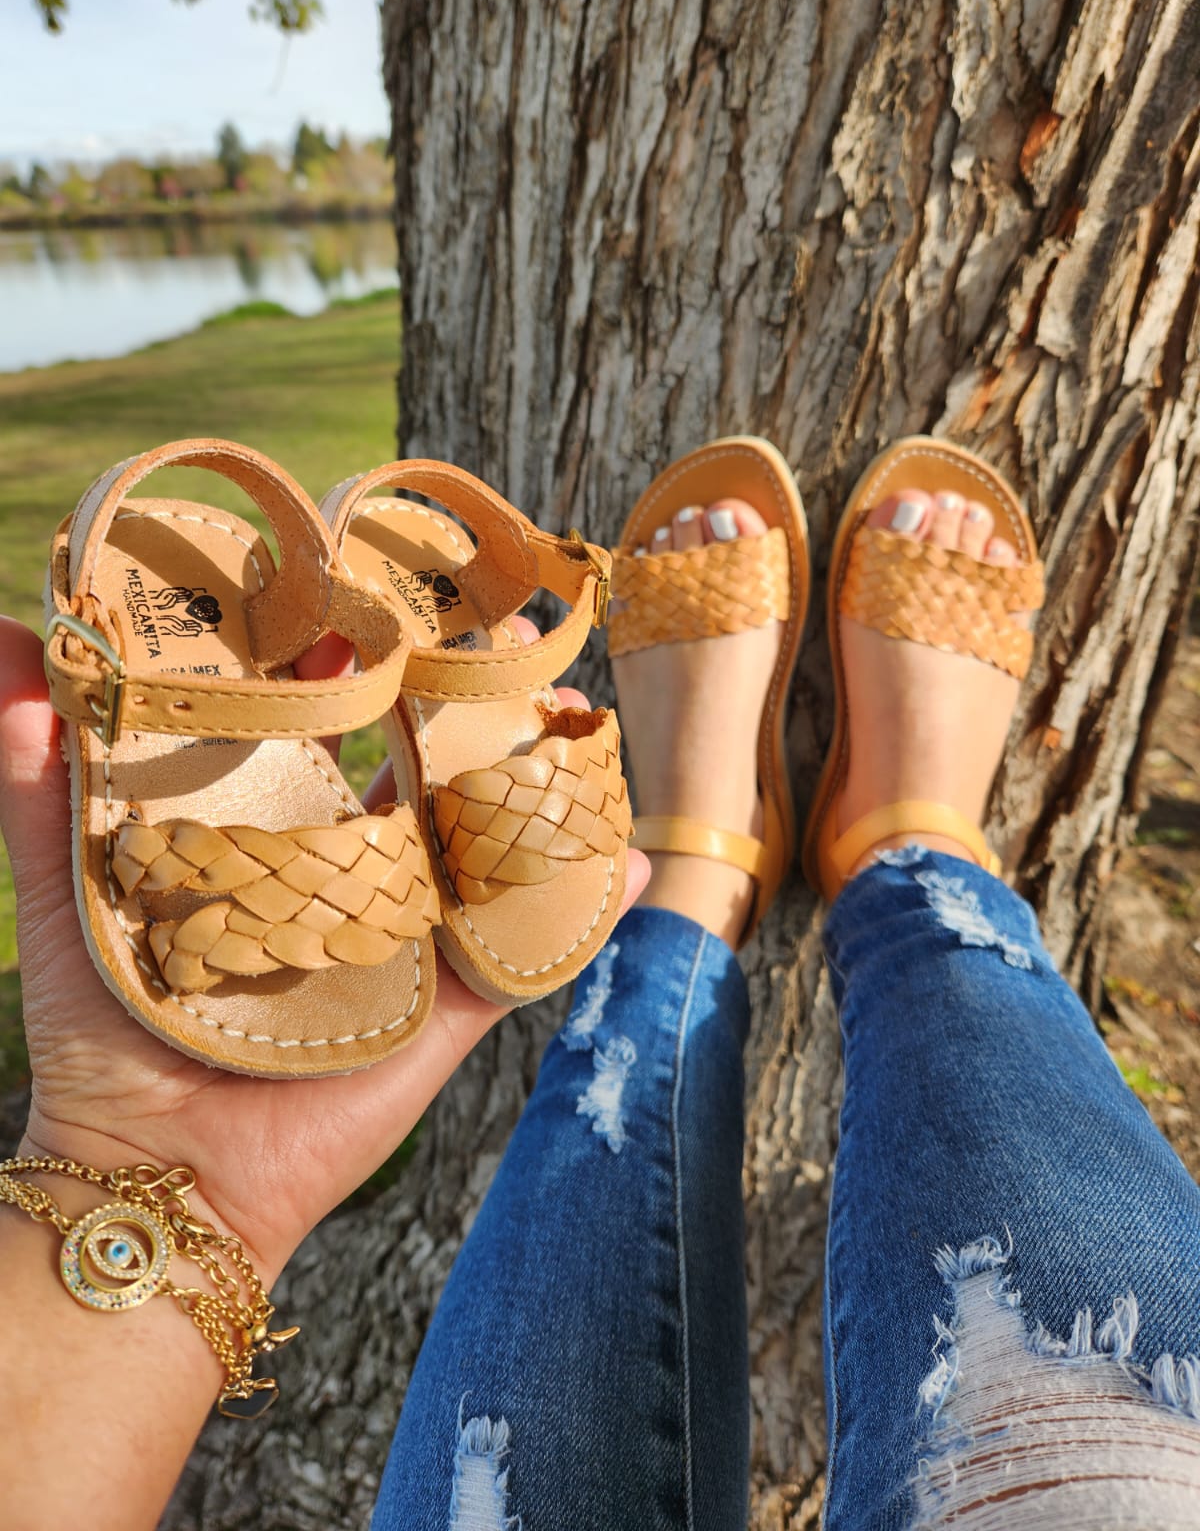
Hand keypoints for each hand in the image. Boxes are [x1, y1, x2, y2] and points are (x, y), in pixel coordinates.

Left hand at [0, 616, 647, 1281]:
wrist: (160, 1171)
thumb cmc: (108, 1027)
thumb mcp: (63, 886)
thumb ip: (31, 773)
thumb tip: (5, 639)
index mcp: (276, 836)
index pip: (333, 728)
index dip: (366, 662)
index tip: (389, 596)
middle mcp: (352, 877)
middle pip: (431, 770)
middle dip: (478, 701)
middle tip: (514, 635)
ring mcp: (411, 938)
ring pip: (492, 842)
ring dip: (542, 778)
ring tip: (581, 715)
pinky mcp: (451, 1008)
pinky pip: (530, 950)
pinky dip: (587, 906)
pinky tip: (633, 854)